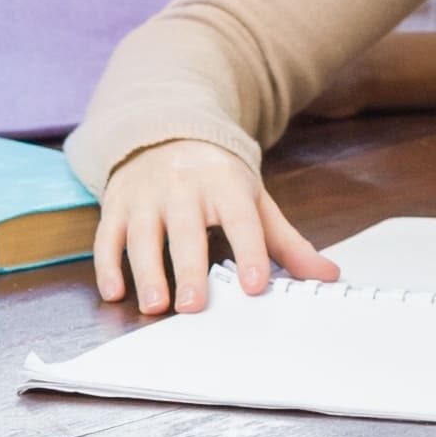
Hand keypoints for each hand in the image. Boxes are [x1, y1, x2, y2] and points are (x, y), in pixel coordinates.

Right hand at [91, 139, 336, 314]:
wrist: (164, 131)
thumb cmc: (215, 176)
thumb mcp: (254, 200)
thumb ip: (286, 242)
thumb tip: (327, 276)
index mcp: (225, 185)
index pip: (241, 221)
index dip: (249, 252)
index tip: (255, 285)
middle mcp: (183, 187)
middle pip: (186, 231)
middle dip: (188, 269)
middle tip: (192, 306)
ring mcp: (146, 195)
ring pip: (143, 235)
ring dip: (146, 272)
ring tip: (155, 305)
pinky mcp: (117, 205)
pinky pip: (108, 236)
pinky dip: (108, 264)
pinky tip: (115, 291)